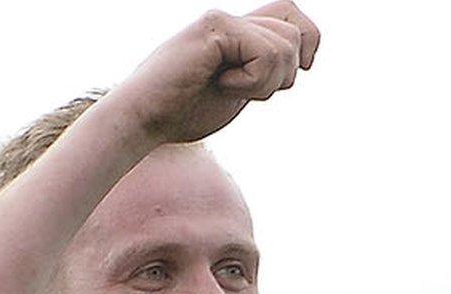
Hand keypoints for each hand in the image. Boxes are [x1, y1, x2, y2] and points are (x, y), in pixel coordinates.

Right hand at [106, 4, 320, 146]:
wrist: (142, 119)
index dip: (308, 41)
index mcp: (237, 34)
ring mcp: (222, 21)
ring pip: (284, 45)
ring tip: (230, 89)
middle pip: (295, 31)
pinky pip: (264, 53)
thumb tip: (300, 65)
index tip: (299, 70)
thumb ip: (262, 73)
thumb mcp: (235, 93)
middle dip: (285, 74)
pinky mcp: (215, 28)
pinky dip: (252, 81)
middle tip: (250, 91)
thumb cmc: (181, 113)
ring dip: (266, 82)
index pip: (292, 16)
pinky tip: (221, 85)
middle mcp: (231, 20)